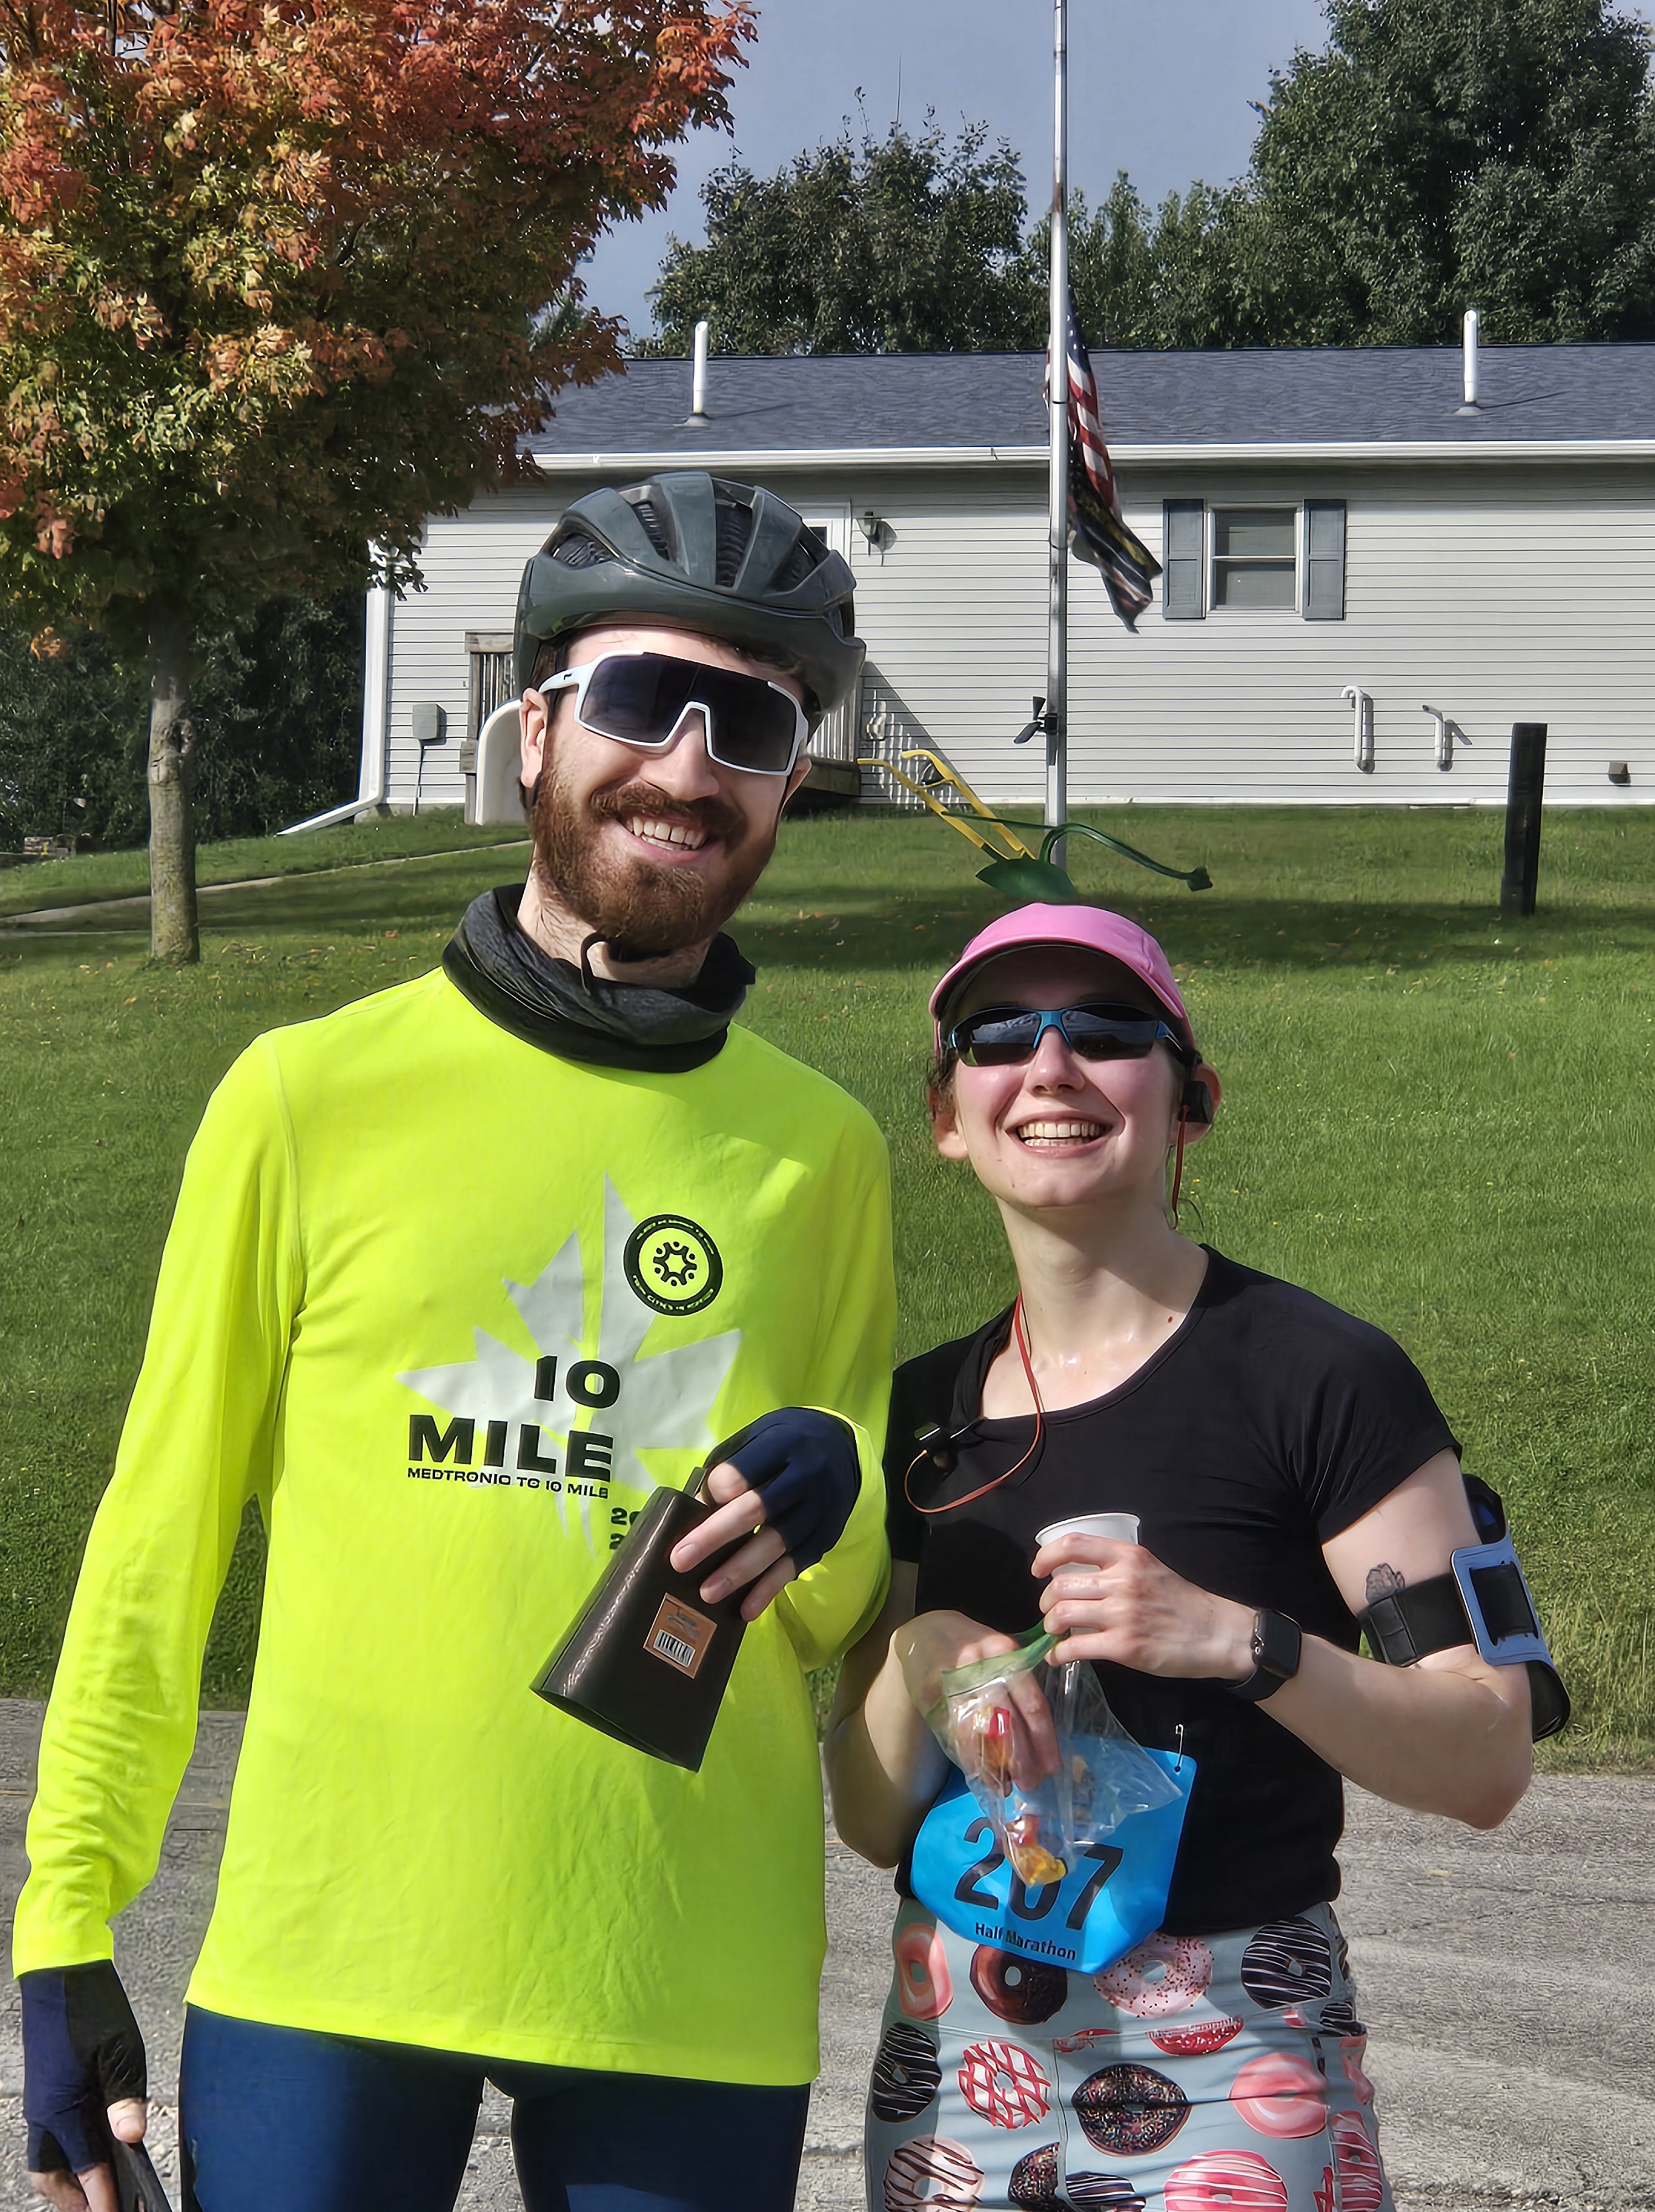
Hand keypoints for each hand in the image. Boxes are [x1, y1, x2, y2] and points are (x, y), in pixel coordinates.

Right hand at [22, 1962, 147, 2211]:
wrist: (60, 1973)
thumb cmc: (91, 2008)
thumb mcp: (119, 2050)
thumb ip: (125, 2096)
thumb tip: (131, 2138)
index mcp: (61, 2109)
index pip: (86, 2169)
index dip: (103, 2197)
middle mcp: (45, 2113)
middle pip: (52, 2175)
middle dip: (75, 2197)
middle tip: (104, 2206)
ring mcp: (41, 2102)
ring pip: (46, 2159)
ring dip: (67, 2179)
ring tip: (97, 2185)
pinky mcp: (45, 2089)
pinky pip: (48, 2136)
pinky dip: (66, 2152)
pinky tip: (93, 2144)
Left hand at [670, 1411, 859, 1621]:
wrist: (843, 1448)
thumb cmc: (784, 1444)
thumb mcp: (759, 1437)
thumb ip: (730, 1466)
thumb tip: (694, 1509)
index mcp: (782, 1443)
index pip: (741, 1473)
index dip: (715, 1492)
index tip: (690, 1509)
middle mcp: (806, 1475)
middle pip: (756, 1509)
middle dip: (715, 1537)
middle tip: (680, 1560)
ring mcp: (820, 1509)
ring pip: (777, 1544)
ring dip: (740, 1571)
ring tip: (708, 1593)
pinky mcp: (826, 1536)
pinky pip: (795, 1566)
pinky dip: (770, 1588)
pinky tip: (746, 1609)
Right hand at [891, 1612, 1060, 1790]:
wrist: (924, 1630)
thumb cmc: (972, 1647)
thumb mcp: (1000, 1654)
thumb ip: (1019, 1686)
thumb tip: (1037, 1738)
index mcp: (1007, 1655)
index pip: (1033, 1703)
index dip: (1044, 1740)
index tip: (1052, 1766)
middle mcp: (983, 1667)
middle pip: (1009, 1722)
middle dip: (1022, 1760)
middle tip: (1031, 1783)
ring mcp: (955, 1682)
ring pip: (980, 1732)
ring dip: (995, 1765)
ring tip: (1006, 1785)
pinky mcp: (933, 1695)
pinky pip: (955, 1733)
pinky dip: (969, 1757)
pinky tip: (979, 1773)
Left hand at [1033, 1533, 1254, 1680]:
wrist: (1216, 1633)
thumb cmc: (1182, 1601)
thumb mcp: (1150, 1569)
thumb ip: (1116, 1568)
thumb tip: (1074, 1577)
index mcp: (1128, 1556)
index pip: (1073, 1544)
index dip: (1046, 1557)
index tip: (1038, 1572)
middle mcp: (1122, 1581)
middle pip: (1060, 1585)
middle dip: (1046, 1602)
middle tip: (1051, 1613)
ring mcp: (1122, 1614)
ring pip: (1062, 1614)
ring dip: (1050, 1626)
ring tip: (1056, 1633)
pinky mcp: (1124, 1646)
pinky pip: (1075, 1647)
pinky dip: (1058, 1653)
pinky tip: (1059, 1656)